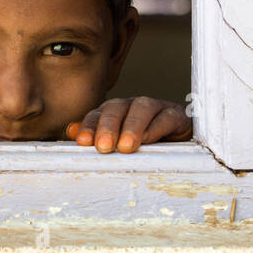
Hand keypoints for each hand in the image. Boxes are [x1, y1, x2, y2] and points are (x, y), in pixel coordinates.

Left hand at [65, 97, 192, 152]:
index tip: (83, 142)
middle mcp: (132, 106)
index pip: (97, 115)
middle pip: (116, 107)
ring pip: (141, 108)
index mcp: (115, 113)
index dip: (89, 126)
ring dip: (132, 127)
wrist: (181, 144)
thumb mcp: (117, 145)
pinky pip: (166, 117)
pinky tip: (148, 139)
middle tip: (103, 146)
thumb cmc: (144, 146)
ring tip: (126, 146)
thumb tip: (71, 131)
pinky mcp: (176, 116)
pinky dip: (156, 127)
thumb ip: (94, 138)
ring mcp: (156, 108)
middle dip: (107, 126)